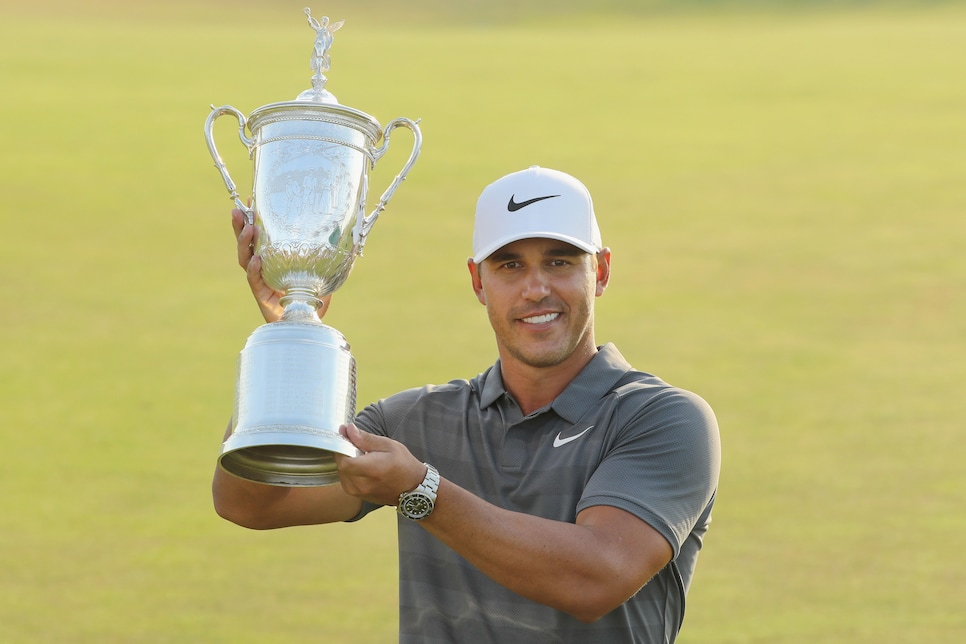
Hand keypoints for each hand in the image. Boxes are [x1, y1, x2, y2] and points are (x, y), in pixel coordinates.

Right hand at [231, 208, 330, 322]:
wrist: (309, 324)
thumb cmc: (314, 298)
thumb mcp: (325, 272)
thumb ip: (333, 258)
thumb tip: (353, 240)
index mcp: (274, 258)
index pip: (261, 235)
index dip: (254, 218)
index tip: (252, 199)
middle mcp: (264, 268)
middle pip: (246, 244)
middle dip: (239, 226)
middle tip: (237, 210)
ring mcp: (261, 282)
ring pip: (245, 259)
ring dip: (244, 243)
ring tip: (248, 228)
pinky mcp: (262, 297)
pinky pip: (255, 281)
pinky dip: (255, 270)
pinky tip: (257, 259)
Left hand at [334, 424, 426, 506]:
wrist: (413, 487)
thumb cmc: (403, 464)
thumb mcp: (388, 445)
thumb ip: (365, 438)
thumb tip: (348, 429)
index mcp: (371, 470)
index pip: (343, 460)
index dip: (342, 447)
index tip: (347, 436)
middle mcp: (362, 485)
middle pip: (341, 466)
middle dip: (345, 453)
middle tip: (356, 444)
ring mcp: (359, 493)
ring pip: (342, 473)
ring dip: (347, 462)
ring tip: (362, 456)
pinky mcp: (358, 496)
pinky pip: (346, 480)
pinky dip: (350, 471)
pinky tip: (362, 466)